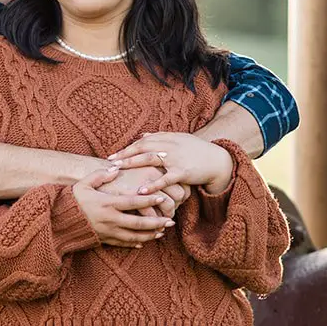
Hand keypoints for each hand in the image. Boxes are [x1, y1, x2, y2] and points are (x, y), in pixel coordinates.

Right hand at [72, 164, 175, 246]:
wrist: (59, 220)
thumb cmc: (73, 199)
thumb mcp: (84, 183)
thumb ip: (101, 175)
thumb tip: (116, 169)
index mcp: (108, 203)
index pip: (134, 202)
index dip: (150, 200)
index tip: (163, 197)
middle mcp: (110, 219)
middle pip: (139, 223)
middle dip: (157, 222)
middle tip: (171, 221)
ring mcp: (108, 231)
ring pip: (134, 236)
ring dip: (150, 235)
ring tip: (162, 232)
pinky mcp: (104, 240)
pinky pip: (123, 243)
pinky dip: (135, 243)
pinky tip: (144, 241)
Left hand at [107, 132, 234, 194]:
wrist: (217, 160)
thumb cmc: (196, 151)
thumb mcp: (178, 139)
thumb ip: (160, 137)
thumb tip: (142, 135)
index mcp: (167, 138)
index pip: (142, 142)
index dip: (127, 148)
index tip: (113, 156)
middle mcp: (170, 145)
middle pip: (142, 148)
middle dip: (124, 155)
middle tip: (109, 162)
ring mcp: (176, 158)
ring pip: (150, 159)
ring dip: (132, 164)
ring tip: (117, 170)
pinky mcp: (183, 171)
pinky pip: (165, 178)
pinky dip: (153, 184)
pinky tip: (141, 190)